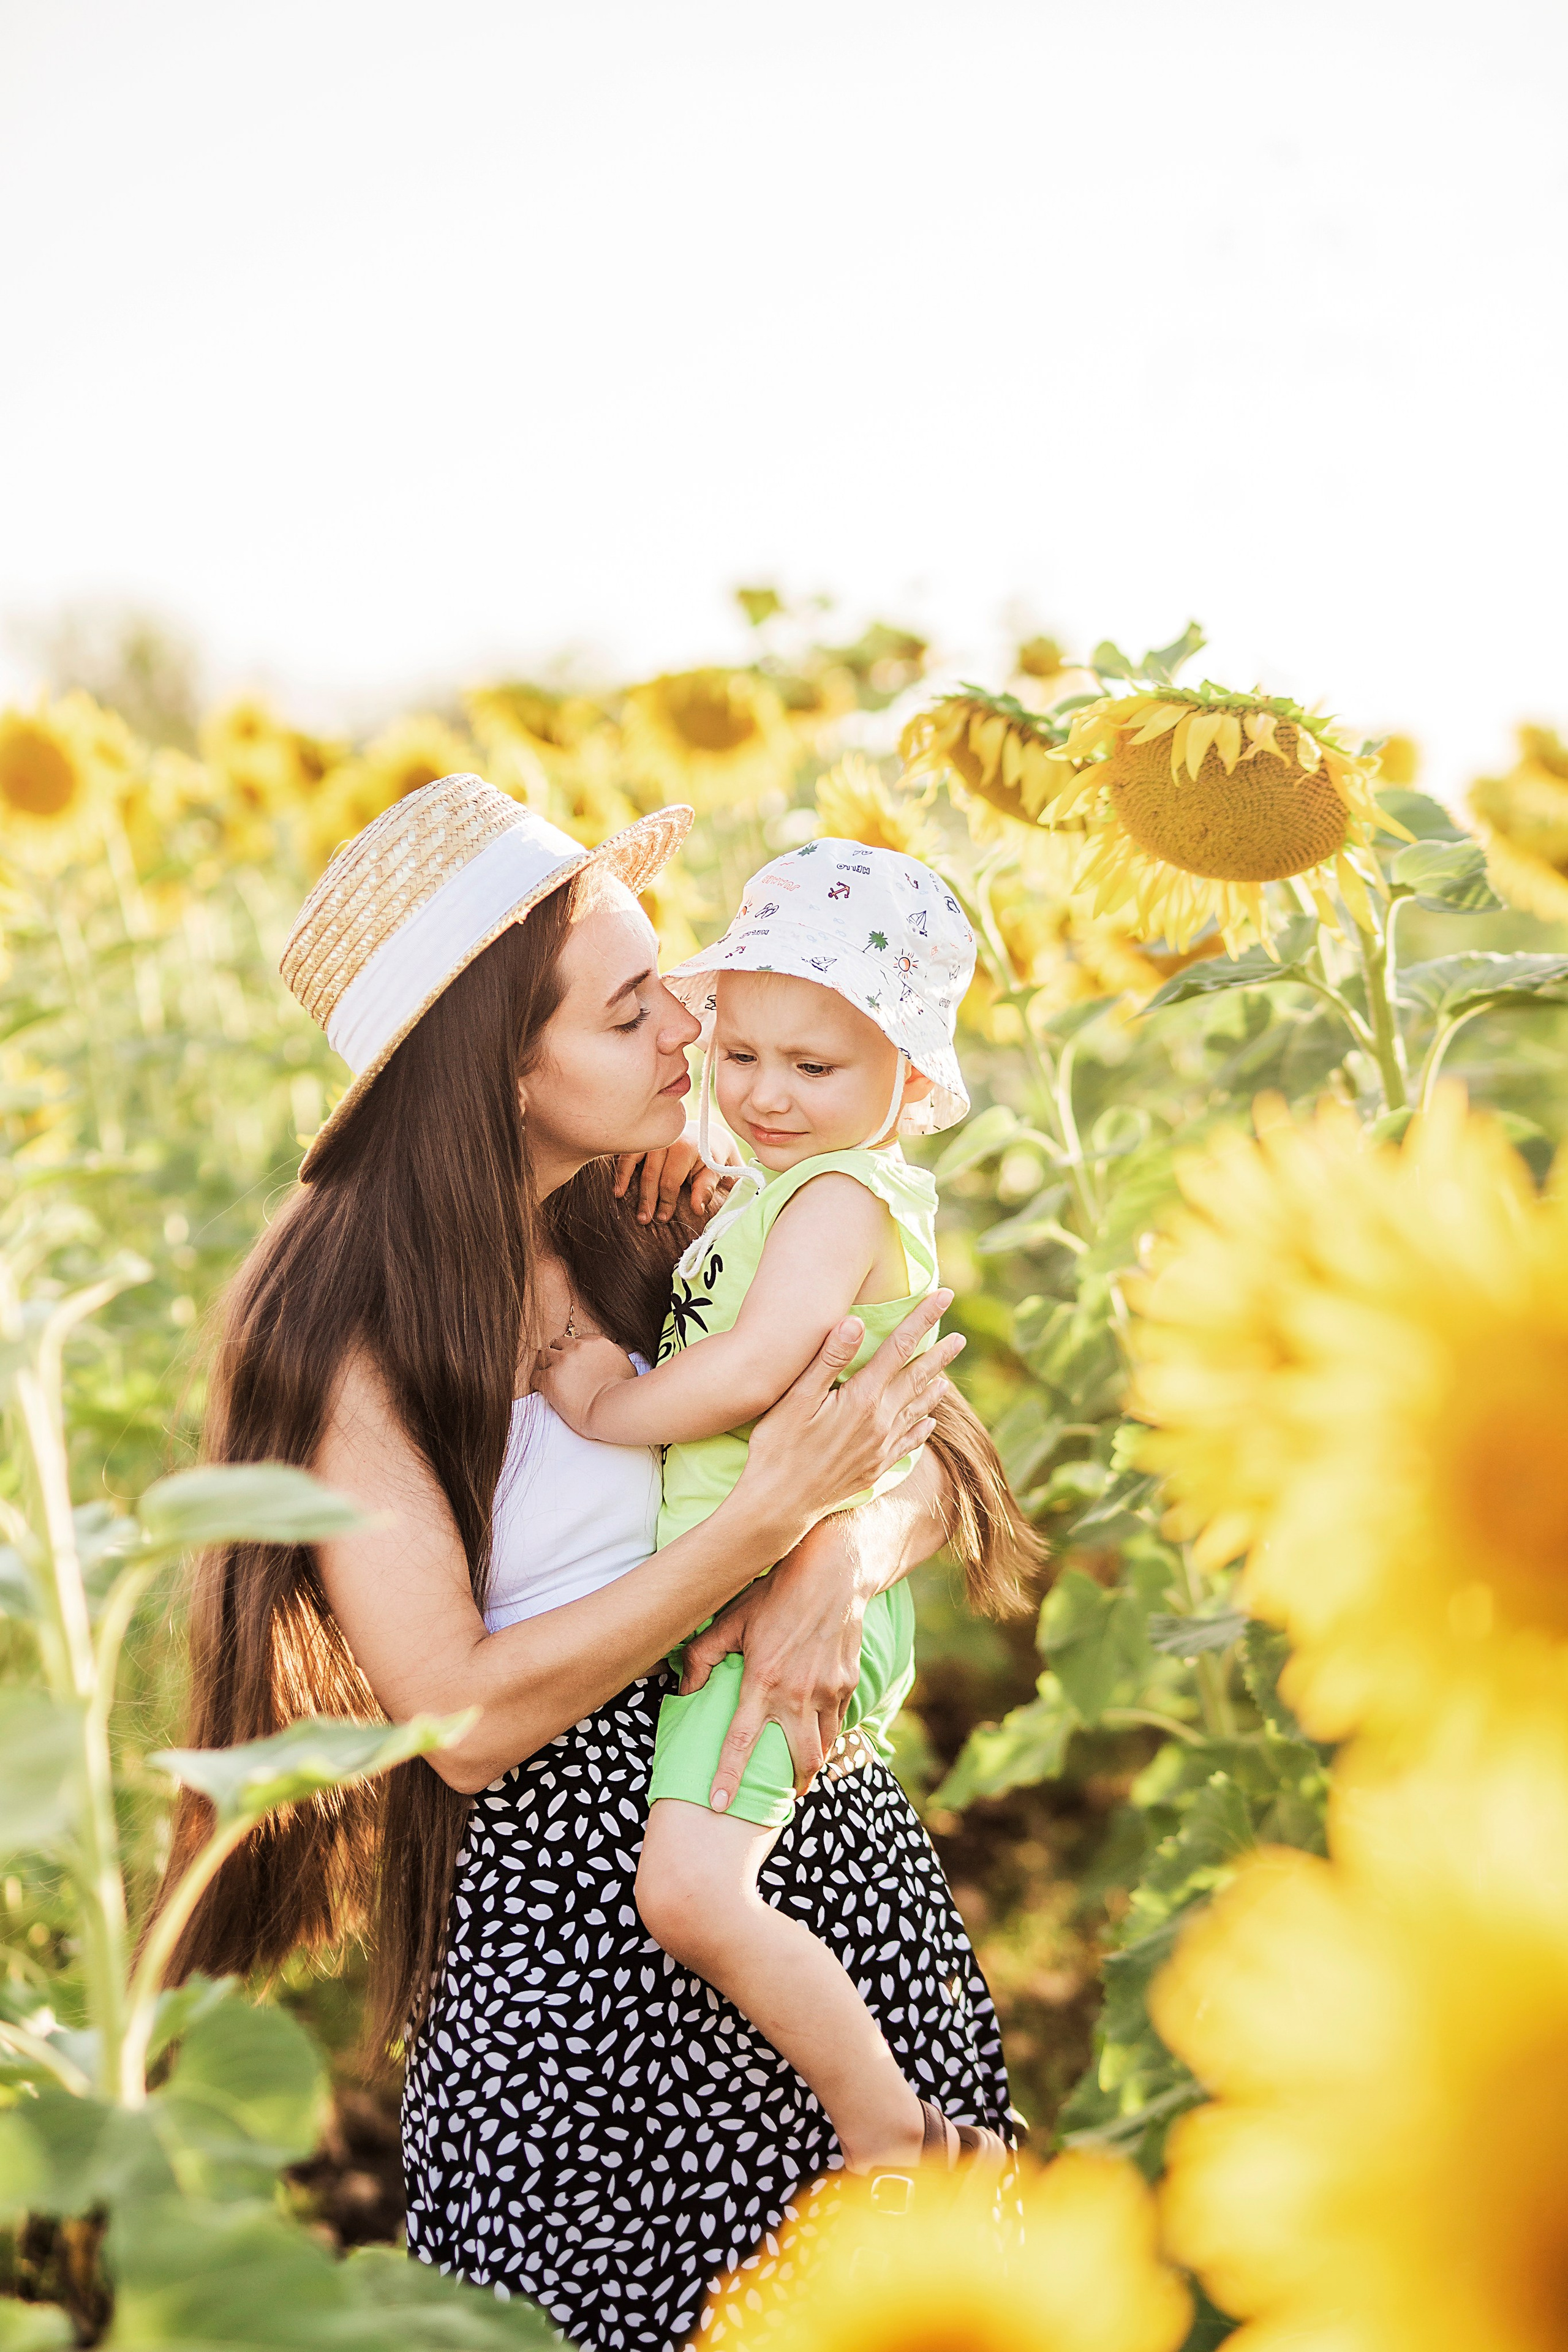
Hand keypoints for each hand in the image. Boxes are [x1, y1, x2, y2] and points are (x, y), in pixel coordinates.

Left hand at [535, 1333, 635, 1433]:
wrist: (611, 1409)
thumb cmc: (623, 1393)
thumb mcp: (627, 1366)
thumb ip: (617, 1355)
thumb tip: (612, 1354)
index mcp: (597, 1343)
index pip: (578, 1339)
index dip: (575, 1351)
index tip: (575, 1361)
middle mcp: (578, 1347)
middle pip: (559, 1343)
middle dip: (559, 1354)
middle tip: (560, 1368)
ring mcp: (562, 1361)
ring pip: (544, 1355)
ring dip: (546, 1365)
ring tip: (548, 1377)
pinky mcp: (549, 1378)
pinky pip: (535, 1375)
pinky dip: (538, 1381)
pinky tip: (542, 1388)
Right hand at [613, 1123, 741, 1225]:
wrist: (707, 1133)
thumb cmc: (710, 1157)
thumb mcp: (714, 1172)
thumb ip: (705, 1189)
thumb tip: (697, 1210)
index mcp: (686, 1148)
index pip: (670, 1181)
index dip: (666, 1202)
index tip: (663, 1218)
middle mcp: (667, 1140)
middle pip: (651, 1174)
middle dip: (647, 1199)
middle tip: (643, 1219)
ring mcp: (653, 1136)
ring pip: (635, 1161)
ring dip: (626, 1181)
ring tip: (620, 1198)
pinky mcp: (644, 1137)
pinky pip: (628, 1152)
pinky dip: (620, 1168)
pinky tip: (617, 1185)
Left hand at [680, 1532, 869, 1808]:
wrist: (832, 1572)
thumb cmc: (775, 1594)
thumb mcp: (731, 1619)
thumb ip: (701, 1655)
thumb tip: (683, 1687)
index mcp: (763, 1681)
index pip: (740, 1741)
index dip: (728, 1777)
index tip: (718, 1806)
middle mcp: (799, 1693)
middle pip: (799, 1760)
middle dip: (791, 1786)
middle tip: (780, 1797)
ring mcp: (828, 1690)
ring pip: (824, 1746)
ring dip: (812, 1765)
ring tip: (801, 1773)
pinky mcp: (847, 1683)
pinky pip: (838, 1722)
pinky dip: (828, 1736)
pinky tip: (818, 1736)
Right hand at [738, 1290, 963, 1547]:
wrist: (779, 1505)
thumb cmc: (779, 1446)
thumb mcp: (796, 1398)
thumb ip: (827, 1359)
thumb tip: (855, 1322)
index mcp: (863, 1398)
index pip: (900, 1348)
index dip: (923, 1319)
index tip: (944, 1296)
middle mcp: (880, 1422)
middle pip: (916, 1378)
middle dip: (939, 1355)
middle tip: (960, 1338)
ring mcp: (880, 1448)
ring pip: (916, 1411)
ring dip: (933, 1390)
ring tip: (948, 1378)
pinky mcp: (875, 1468)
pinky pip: (908, 1443)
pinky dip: (922, 1428)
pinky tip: (929, 1424)